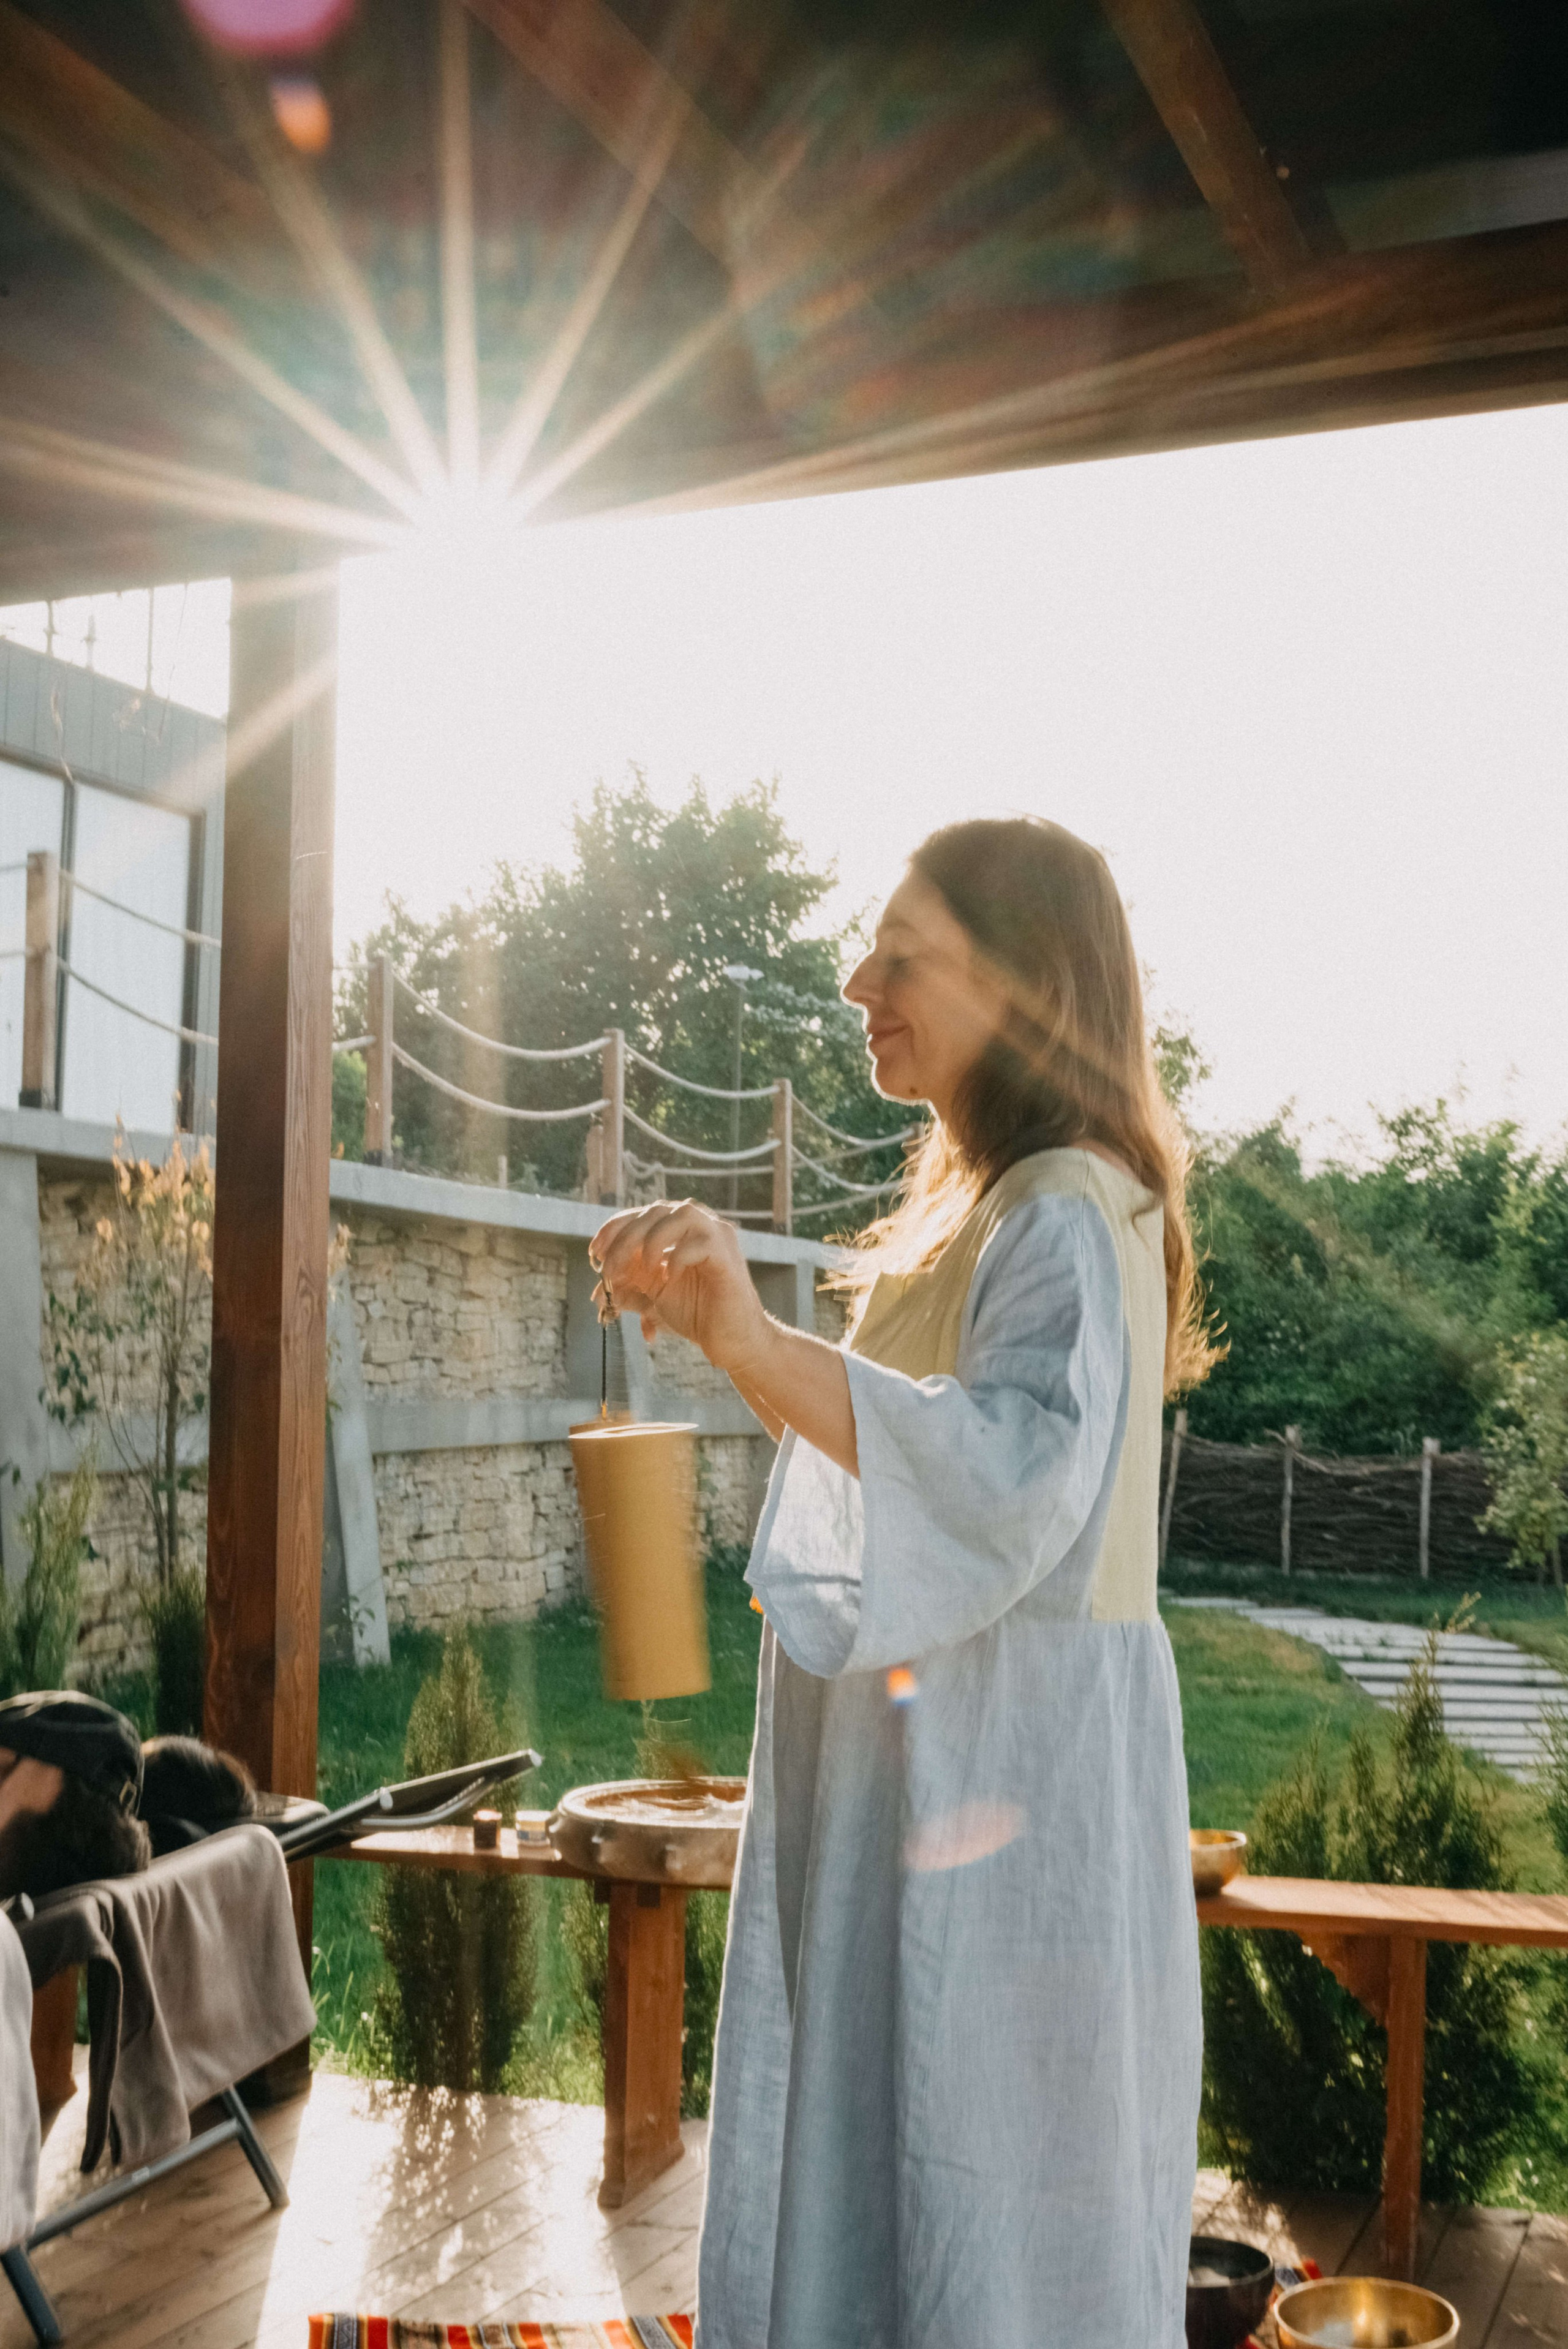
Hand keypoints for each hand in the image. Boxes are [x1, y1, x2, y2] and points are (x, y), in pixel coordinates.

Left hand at [590, 1199, 771, 1373]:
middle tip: (609, 1270)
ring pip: (682, 1212)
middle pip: (656, 1211)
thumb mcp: (654, 1297)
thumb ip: (629, 1287)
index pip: (643, 1213)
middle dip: (625, 1238)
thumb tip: (597, 1291)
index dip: (615, 1228)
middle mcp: (701, 1226)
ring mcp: (718, 1237)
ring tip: (645, 1269)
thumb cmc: (698, 1315)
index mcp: (681, 1231)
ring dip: (652, 1239)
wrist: (732, 1342)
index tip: (595, 1253)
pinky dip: (678, 1257)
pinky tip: (671, 1278)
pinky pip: (701, 1242)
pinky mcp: (728, 1257)